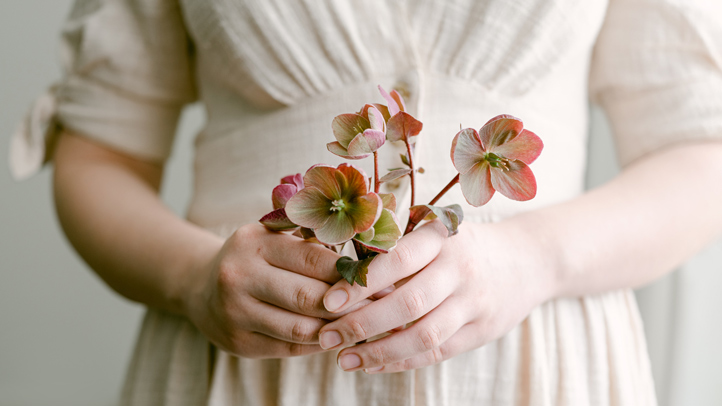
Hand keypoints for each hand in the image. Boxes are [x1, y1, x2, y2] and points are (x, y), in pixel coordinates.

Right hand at [184, 224, 372, 358]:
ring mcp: (235, 312)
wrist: (201, 286)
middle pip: (308, 297)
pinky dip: (319, 344)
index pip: (313, 259)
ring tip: (362, 324)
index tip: (381, 280)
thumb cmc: (255, 257)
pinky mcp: (239, 343)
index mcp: (254, 242)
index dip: (350, 273)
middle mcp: (239, 276)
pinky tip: (337, 337)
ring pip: (301, 328)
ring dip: (337, 329)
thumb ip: (314, 246)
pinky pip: (291, 349)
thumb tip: (373, 265)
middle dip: (349, 304)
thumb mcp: (275, 239)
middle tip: (379, 306)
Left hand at [317, 220, 555, 372]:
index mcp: (442, 238)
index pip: (397, 260)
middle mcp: (460, 269)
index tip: (329, 302)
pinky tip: (374, 365)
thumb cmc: (463, 245)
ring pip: (424, 335)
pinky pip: (438, 351)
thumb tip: (343, 275)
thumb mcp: (437, 233)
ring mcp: (474, 302)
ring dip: (380, 352)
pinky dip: (403, 361)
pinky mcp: (482, 330)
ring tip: (345, 360)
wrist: (527, 260)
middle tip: (327, 337)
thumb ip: (398, 249)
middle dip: (363, 324)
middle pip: (408, 303)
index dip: (361, 283)